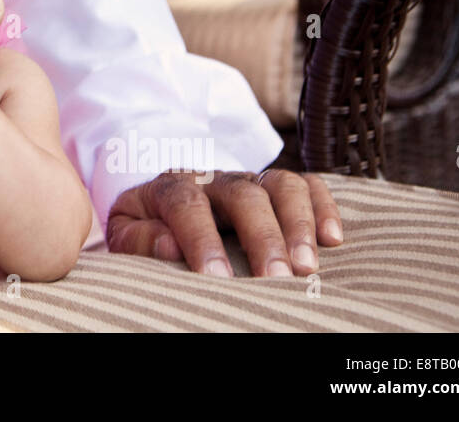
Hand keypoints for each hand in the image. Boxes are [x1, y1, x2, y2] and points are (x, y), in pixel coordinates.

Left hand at [106, 169, 342, 277]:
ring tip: (307, 266)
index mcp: (170, 187)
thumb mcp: (125, 234)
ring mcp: (248, 180)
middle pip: (242, 193)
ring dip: (297, 223)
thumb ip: (140, 239)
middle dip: (261, 236)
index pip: (186, 203)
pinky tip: (333, 238)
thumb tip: (170, 246)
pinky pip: (307, 184)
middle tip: (276, 278)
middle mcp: (213, 179)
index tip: (217, 278)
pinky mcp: (275, 188)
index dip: (201, 239)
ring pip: (280, 184)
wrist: (159, 206)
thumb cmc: (146, 230)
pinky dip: (323, 205)